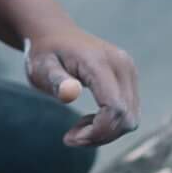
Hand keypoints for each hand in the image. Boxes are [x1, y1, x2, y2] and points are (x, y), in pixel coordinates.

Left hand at [23, 28, 140, 147]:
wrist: (55, 34)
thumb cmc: (44, 53)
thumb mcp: (41, 67)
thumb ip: (56, 80)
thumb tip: (70, 93)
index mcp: (99, 62)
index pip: (115, 108)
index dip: (97, 131)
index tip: (70, 138)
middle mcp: (121, 65)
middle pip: (126, 117)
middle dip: (100, 135)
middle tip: (71, 137)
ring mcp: (129, 71)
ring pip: (130, 118)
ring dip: (105, 132)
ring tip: (78, 128)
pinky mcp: (129, 78)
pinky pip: (128, 112)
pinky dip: (110, 124)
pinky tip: (88, 120)